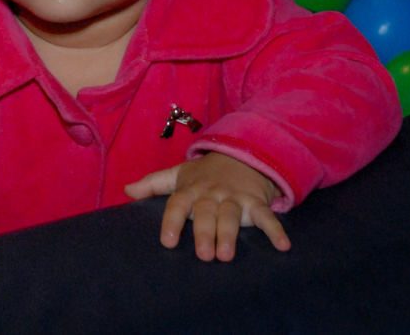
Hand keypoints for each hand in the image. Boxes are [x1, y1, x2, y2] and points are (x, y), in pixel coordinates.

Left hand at [125, 152, 290, 261]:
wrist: (242, 154)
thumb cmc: (205, 174)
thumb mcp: (179, 175)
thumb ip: (153, 184)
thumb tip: (126, 190)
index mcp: (190, 190)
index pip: (177, 203)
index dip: (172, 221)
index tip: (167, 241)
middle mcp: (211, 194)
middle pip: (205, 213)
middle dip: (204, 232)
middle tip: (203, 255)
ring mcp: (234, 197)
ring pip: (230, 216)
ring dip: (229, 234)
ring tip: (226, 255)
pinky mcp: (255, 201)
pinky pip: (266, 216)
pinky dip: (276, 230)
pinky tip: (283, 247)